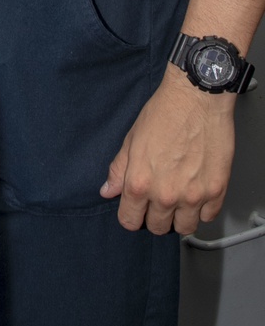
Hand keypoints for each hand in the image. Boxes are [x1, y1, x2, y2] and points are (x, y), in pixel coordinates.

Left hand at [100, 65, 235, 234]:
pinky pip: (208, 217)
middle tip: (158, 200)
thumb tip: (108, 190)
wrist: (196, 98)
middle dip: (155, 217)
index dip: (130, 215)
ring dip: (180, 217)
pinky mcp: (216, 191)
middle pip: (158, 228)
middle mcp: (166, 194)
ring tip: (178, 199)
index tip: (135, 209)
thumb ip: (119, 170)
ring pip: (185, 228)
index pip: (130, 220)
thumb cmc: (164, 113)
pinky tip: (196, 193)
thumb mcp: (132, 139)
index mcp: (140, 183)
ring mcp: (193, 195)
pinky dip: (202, 209)